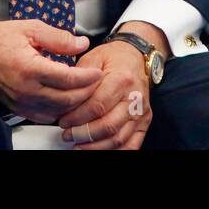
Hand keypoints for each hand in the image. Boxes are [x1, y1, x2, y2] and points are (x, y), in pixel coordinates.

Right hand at [0, 19, 103, 123]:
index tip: (98, 72)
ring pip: (57, 111)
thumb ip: (59, 38)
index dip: (88, 78)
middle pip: (67, 99)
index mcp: (30, 68)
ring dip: (74, 103)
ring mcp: (21, 101)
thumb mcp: (32, 29)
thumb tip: (82, 44)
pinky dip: (59, 111)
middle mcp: (26, 89)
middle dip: (86, 92)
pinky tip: (65, 101)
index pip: (68, 79)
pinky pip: (44, 116)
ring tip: (84, 90)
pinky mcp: (17, 108)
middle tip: (95, 82)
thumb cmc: (2, 37)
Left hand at [57, 22, 165, 149]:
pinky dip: (115, 152)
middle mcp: (135, 98)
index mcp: (121, 79)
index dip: (78, 117)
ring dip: (96, 146)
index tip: (63, 121)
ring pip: (118, 138)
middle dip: (84, 134)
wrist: (136, 57)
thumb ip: (80, 77)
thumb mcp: (94, 57)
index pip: (97, 105)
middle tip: (67, 135)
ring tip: (78, 145)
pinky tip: (98, 150)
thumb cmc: (114, 58)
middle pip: (108, 125)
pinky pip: (132, 145)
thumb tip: (64, 97)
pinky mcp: (145, 122)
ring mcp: (141, 112)